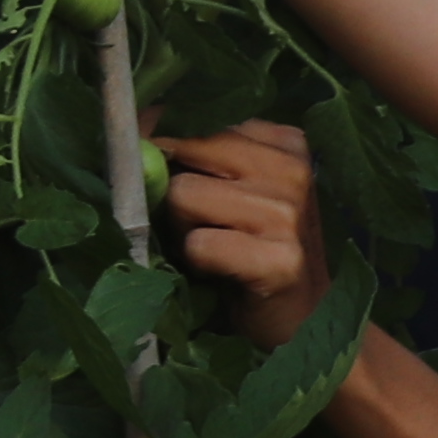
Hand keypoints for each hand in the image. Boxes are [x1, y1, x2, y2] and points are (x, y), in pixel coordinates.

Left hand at [158, 121, 333, 353]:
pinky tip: (221, 273)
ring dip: (183, 229)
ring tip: (211, 249)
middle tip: (191, 223)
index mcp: (285, 143)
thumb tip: (134, 133)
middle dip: (172, 189)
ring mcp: (289, 214)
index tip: (137, 151)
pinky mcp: (280, 260)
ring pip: (185, 196)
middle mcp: (292, 170)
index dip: (157, 135)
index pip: (200, 118)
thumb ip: (201, 157)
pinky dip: (196, 262)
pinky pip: (200, 244)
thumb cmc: (255, 251)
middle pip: (187, 150)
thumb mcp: (237, 191)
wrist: (303, 319)